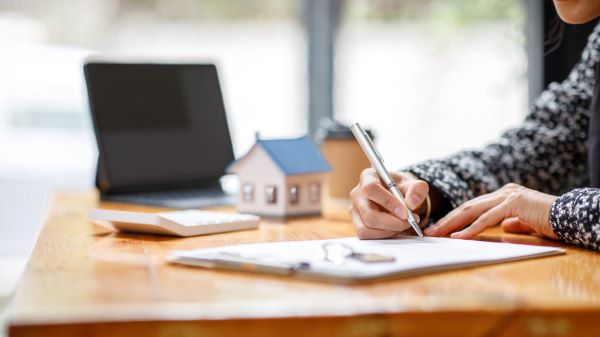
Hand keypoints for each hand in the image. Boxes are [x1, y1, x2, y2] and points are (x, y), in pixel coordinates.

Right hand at [349, 168, 428, 238]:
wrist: (397, 196)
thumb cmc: (402, 187)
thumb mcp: (413, 183)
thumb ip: (417, 190)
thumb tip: (412, 204)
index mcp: (368, 177)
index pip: (371, 189)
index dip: (388, 202)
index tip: (405, 212)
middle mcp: (357, 194)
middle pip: (369, 214)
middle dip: (392, 223)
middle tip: (409, 222)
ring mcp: (354, 210)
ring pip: (366, 229)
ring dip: (389, 231)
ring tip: (403, 225)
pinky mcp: (356, 224)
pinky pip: (367, 236)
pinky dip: (384, 236)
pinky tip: (394, 229)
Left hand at [425, 183, 557, 238]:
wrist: (572, 217)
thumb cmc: (551, 221)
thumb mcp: (526, 222)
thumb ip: (512, 223)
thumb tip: (504, 228)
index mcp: (503, 195)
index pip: (472, 207)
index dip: (454, 218)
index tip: (439, 229)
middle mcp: (503, 192)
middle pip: (467, 207)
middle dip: (446, 220)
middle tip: (429, 231)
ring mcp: (508, 196)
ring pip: (472, 210)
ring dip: (452, 224)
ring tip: (437, 234)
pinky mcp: (514, 204)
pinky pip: (487, 219)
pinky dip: (471, 228)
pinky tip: (459, 236)